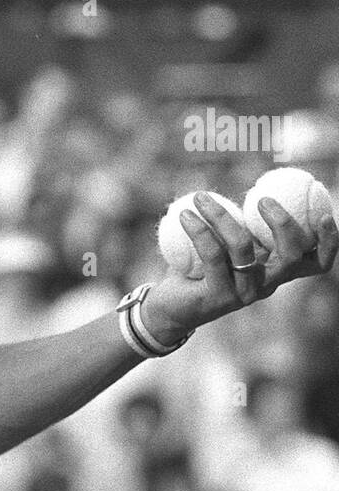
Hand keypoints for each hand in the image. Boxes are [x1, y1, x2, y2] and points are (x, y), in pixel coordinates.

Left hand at [141, 191, 337, 344]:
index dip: (329, 241)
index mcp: (276, 271)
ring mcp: (244, 293)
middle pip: (291, 255)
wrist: (167, 306)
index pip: (316, 262)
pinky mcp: (218, 296)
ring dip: (221, 216)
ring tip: (200, 197)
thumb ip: (244, 223)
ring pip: (244, 248)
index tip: (324, 213)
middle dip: (283, 223)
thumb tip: (256, 185)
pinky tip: (185, 214)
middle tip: (261, 198)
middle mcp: (266, 285)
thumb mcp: (226, 243)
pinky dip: (199, 229)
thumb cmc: (198, 266)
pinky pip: (212, 254)